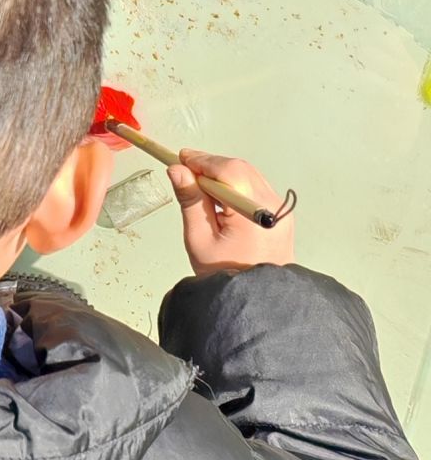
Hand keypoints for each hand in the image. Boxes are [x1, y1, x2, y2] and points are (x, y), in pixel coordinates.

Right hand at [171, 151, 295, 274]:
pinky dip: (235, 186)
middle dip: (211, 165)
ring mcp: (280, 211)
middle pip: (240, 170)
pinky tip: (218, 195)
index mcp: (254, 213)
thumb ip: (190, 201)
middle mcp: (273, 207)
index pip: (227, 171)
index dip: (201, 161)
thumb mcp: (199, 239)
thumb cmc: (226, 275)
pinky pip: (256, 189)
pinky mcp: (280, 216)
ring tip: (199, 184)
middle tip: (185, 170)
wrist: (254, 300)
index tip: (180, 159)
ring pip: (249, 176)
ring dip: (223, 174)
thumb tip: (179, 172)